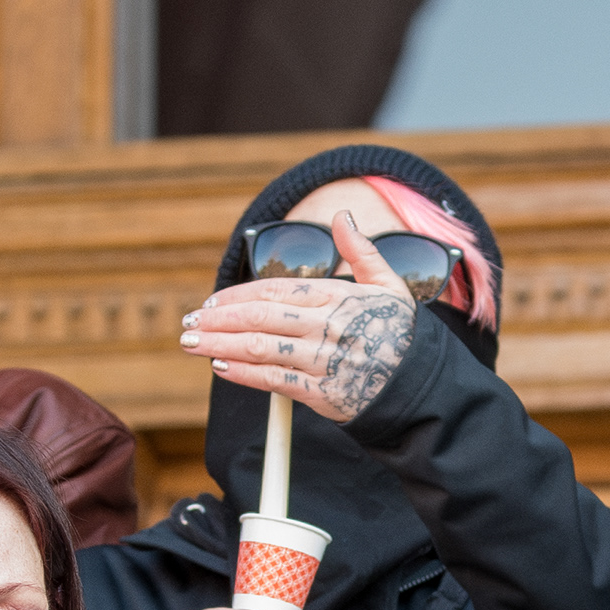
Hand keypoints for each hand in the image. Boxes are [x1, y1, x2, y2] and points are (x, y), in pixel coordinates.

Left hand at [180, 208, 420, 423]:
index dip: (236, 296)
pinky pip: (274, 381)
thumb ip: (361, 251)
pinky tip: (221, 366)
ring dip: (218, 344)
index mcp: (338, 297)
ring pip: (259, 348)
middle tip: (189, 321)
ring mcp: (323, 361)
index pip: (275, 291)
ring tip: (191, 342)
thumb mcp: (388, 286)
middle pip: (259, 317)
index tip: (211, 301)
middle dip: (217, 319)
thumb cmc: (400, 334)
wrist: (419, 387)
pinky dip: (243, 373)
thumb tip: (342, 215)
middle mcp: (327, 326)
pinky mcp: (322, 394)